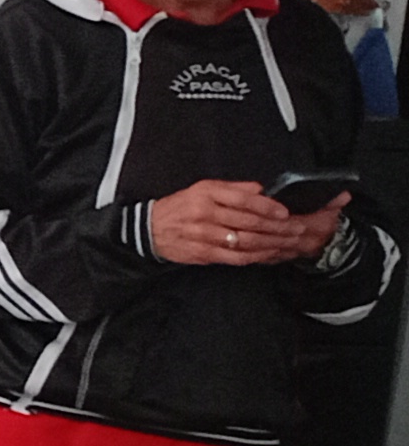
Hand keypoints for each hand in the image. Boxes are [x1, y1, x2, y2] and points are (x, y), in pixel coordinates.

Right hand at [147, 181, 334, 266]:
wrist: (149, 229)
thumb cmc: (179, 208)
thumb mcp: (203, 188)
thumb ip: (233, 188)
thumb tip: (261, 190)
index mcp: (207, 195)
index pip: (244, 200)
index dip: (268, 207)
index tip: (285, 212)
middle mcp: (206, 214)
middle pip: (249, 222)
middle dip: (277, 227)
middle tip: (296, 229)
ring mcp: (204, 236)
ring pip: (245, 241)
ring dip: (271, 243)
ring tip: (288, 242)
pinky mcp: (203, 253)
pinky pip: (235, 257)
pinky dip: (255, 256)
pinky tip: (268, 254)